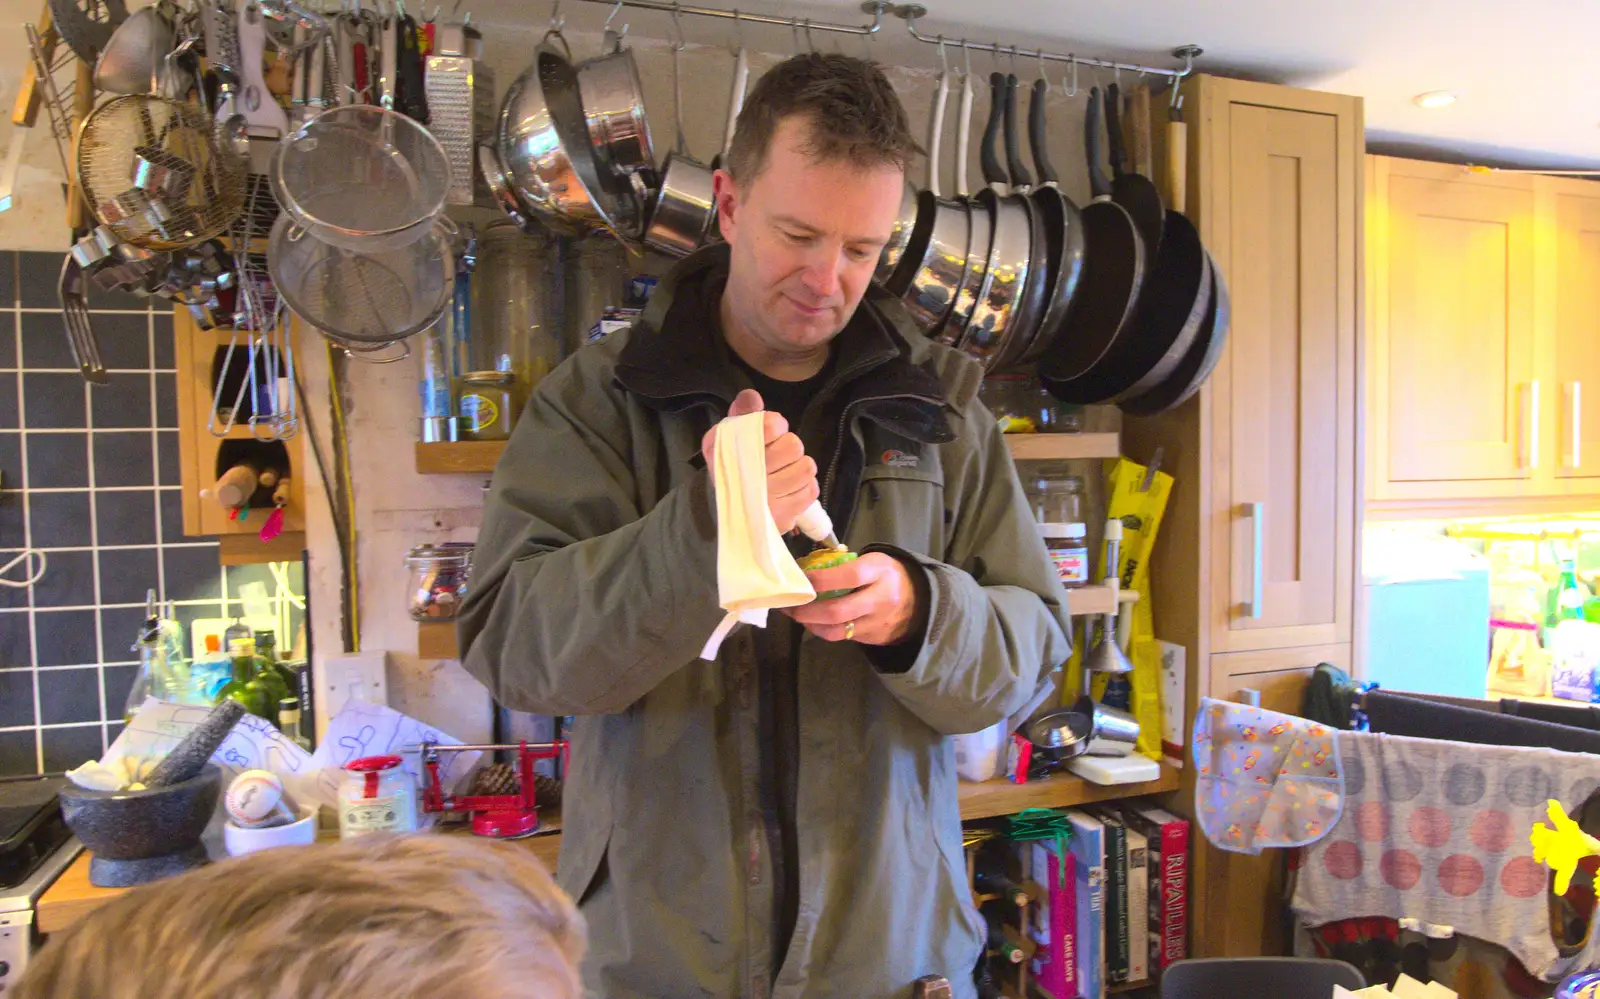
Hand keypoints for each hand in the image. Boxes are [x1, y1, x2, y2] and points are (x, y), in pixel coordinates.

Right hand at [700, 388, 818, 534]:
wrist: (728, 511)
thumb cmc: (734, 467)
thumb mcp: (732, 435)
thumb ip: (743, 413)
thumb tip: (751, 397)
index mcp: (727, 447)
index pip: (771, 425)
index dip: (775, 426)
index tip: (771, 432)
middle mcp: (744, 474)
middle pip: (794, 445)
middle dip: (789, 447)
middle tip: (778, 456)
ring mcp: (764, 499)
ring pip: (806, 468)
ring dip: (799, 468)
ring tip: (785, 472)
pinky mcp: (781, 517)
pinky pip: (810, 491)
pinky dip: (804, 487)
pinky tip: (790, 489)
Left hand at [785, 552, 919, 645]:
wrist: (917, 600)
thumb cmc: (885, 575)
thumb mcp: (872, 561)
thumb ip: (845, 566)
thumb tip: (807, 572)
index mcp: (880, 572)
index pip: (850, 576)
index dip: (822, 579)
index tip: (802, 578)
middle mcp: (880, 599)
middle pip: (838, 610)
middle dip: (808, 610)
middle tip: (791, 606)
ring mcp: (877, 622)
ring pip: (837, 631)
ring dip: (811, 625)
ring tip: (797, 616)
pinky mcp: (873, 638)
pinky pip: (842, 637)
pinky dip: (824, 630)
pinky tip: (814, 622)